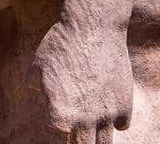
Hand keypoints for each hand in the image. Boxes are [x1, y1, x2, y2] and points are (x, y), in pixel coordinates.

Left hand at [30, 19, 133, 142]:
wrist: (93, 27)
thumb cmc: (60, 44)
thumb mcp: (37, 66)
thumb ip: (35, 85)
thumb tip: (38, 90)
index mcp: (58, 115)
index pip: (57, 137)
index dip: (56, 129)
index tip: (58, 123)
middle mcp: (83, 120)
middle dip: (77, 143)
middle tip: (76, 136)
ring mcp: (106, 115)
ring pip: (104, 143)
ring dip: (97, 138)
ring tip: (92, 133)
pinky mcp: (124, 105)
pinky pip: (121, 125)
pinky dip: (116, 122)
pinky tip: (110, 114)